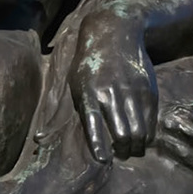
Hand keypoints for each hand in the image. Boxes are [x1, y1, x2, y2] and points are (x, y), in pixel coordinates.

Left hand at [71, 10, 159, 161]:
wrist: (116, 33)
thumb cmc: (90, 64)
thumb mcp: (73, 83)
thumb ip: (67, 112)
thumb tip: (41, 141)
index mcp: (89, 92)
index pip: (93, 125)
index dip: (99, 145)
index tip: (103, 160)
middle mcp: (112, 93)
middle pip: (123, 134)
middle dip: (123, 152)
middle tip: (120, 155)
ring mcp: (133, 92)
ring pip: (140, 132)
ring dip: (137, 147)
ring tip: (131, 149)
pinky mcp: (149, 90)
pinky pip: (151, 122)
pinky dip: (148, 135)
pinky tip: (142, 136)